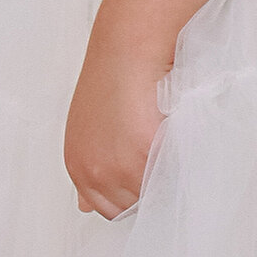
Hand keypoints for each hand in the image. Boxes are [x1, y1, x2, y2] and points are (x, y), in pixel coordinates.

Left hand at [62, 25, 169, 219]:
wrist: (127, 46)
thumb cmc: (112, 78)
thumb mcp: (85, 130)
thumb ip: (89, 170)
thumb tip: (83, 208)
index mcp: (77, 167)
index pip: (108, 209)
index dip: (130, 195)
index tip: (144, 178)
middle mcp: (94, 172)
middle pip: (133, 206)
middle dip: (148, 185)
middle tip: (157, 151)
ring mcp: (119, 166)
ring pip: (155, 193)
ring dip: (166, 172)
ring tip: (164, 136)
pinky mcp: (146, 152)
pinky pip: (172, 173)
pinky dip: (179, 157)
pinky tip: (173, 129)